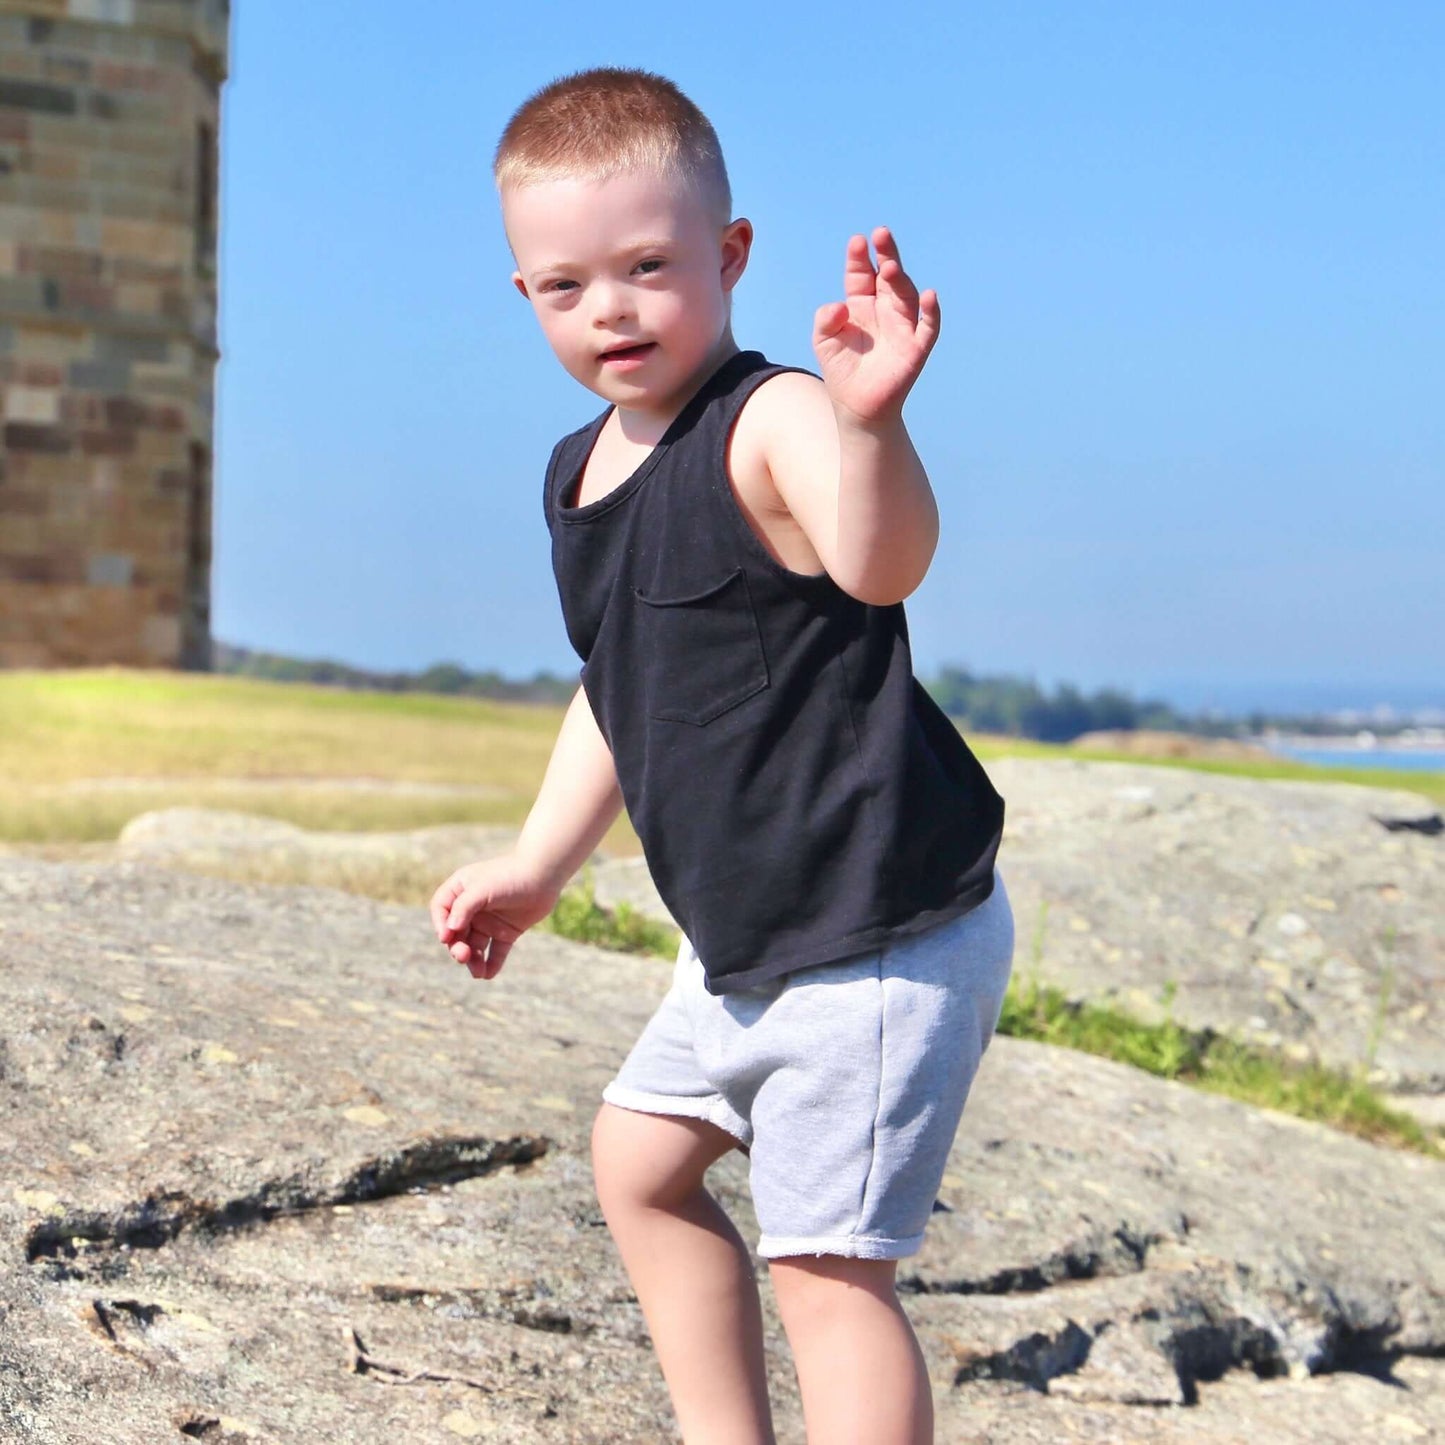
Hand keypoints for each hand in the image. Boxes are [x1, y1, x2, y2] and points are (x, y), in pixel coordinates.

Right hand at [428, 854, 560, 981]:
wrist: (545, 875)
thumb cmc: (510, 876)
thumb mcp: (482, 888)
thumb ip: (464, 907)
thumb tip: (450, 930)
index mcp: (461, 890)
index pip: (441, 909)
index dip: (440, 924)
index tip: (446, 937)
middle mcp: (473, 907)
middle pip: (456, 933)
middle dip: (457, 946)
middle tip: (463, 956)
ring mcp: (490, 920)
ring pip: (475, 945)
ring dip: (473, 960)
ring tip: (478, 973)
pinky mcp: (507, 931)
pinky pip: (496, 952)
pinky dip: (492, 964)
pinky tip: (489, 975)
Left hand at [812, 226, 939, 426]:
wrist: (856, 407)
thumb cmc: (841, 371)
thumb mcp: (824, 341)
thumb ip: (825, 320)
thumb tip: (841, 307)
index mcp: (862, 304)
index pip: (863, 274)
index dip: (860, 258)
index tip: (857, 242)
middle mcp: (885, 310)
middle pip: (888, 276)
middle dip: (885, 254)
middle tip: (881, 234)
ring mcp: (903, 327)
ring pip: (907, 295)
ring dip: (900, 278)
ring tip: (890, 265)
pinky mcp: (916, 348)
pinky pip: (928, 327)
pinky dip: (931, 312)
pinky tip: (930, 296)